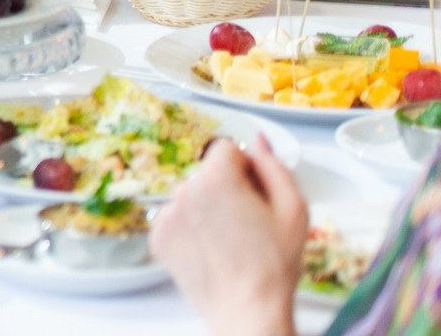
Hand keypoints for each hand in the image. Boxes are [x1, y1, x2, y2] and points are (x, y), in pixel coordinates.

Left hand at [152, 137, 305, 335]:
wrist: (247, 309)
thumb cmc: (274, 264)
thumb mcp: (294, 209)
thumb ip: (274, 166)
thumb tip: (260, 140)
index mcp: (217, 177)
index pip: (226, 148)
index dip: (244, 168)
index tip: (253, 191)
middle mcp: (185, 189)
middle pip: (206, 174)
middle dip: (225, 190)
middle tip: (246, 223)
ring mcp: (166, 213)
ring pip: (190, 197)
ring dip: (205, 210)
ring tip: (228, 242)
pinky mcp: (156, 236)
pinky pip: (175, 220)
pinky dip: (189, 231)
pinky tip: (210, 251)